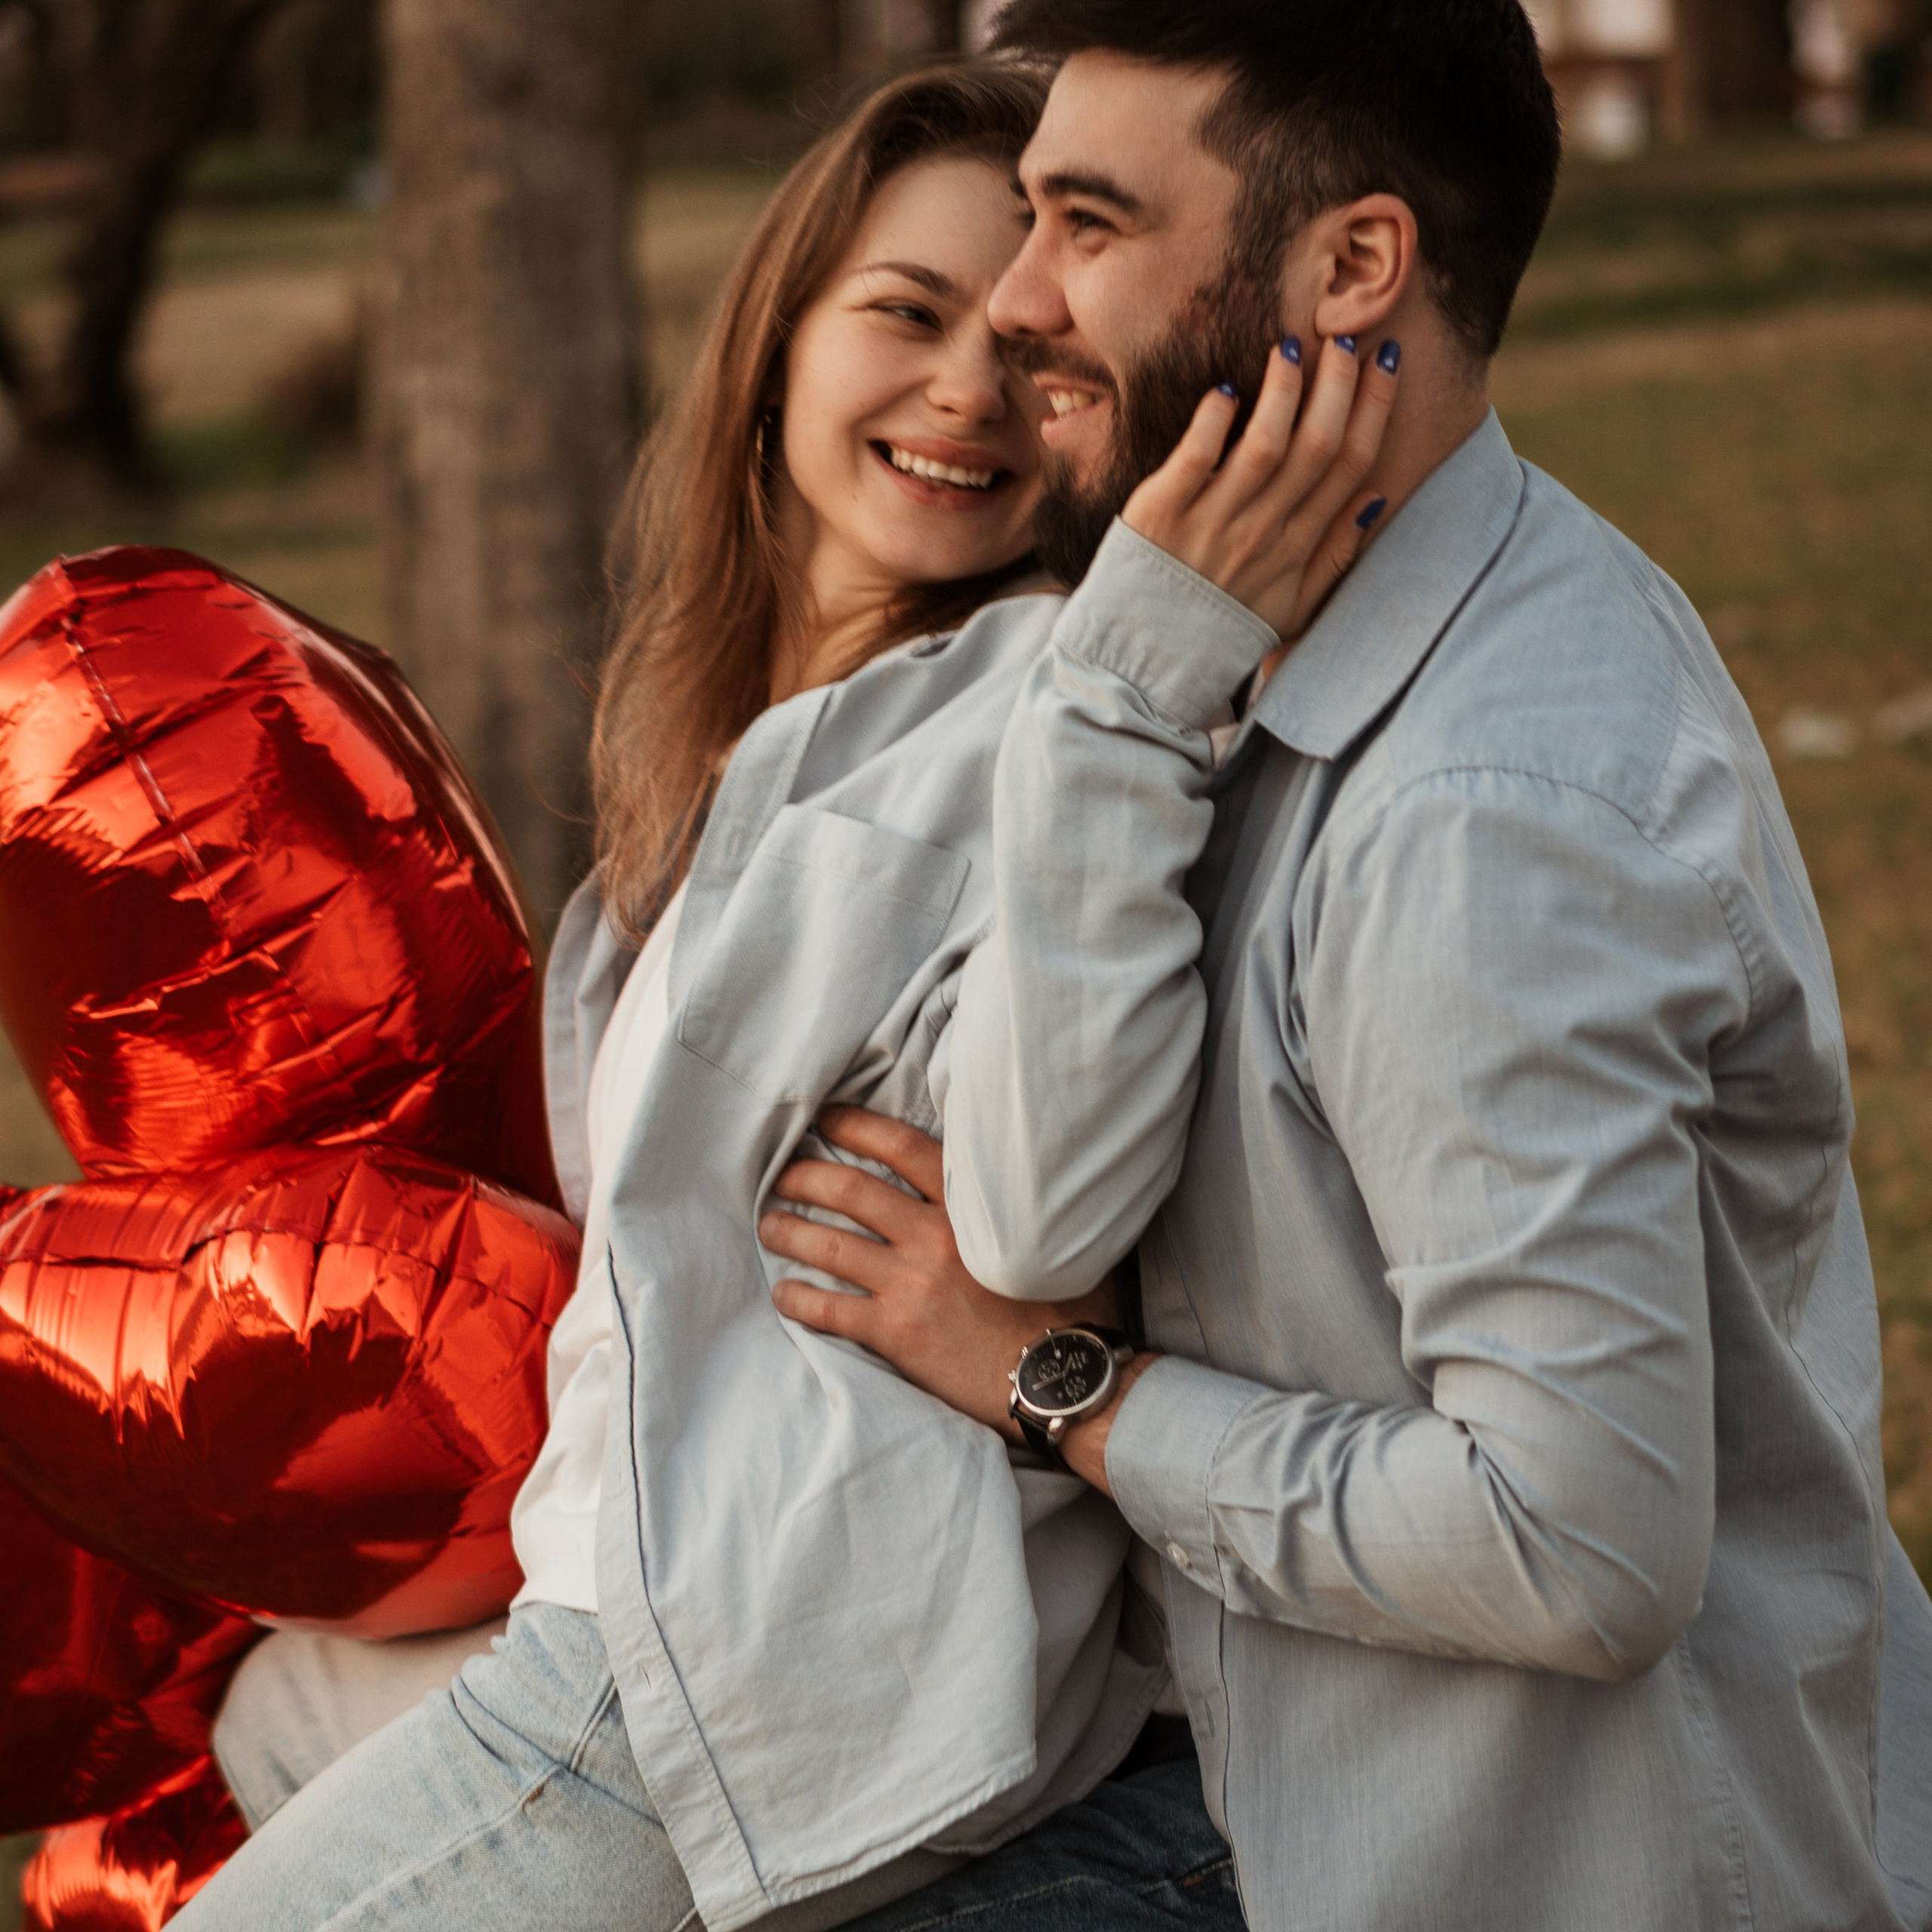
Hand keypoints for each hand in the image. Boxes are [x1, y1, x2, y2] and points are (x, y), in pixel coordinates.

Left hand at [761, 1107, 1115, 1441]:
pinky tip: (784, 1293)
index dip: (856, 1127)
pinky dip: (799, 1298)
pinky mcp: (897, 1334)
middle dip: (805, 1176)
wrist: (1064, 1377)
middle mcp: (934, 1237)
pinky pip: (829, 1309)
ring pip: (829, 1245)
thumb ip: (1014, 1200)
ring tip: (769, 1224)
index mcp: (969, 1206)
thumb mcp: (1048, 1234)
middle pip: (850, 1190)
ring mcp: (911, 1285)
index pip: (901, 1147)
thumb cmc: (1068, 1305)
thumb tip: (1008, 1169)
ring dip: (789, 1230)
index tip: (826, 1119)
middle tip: (782, 1174)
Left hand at [1122, 333, 1398, 640]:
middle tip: (1341, 340)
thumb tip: (1373, 499)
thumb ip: (1333, 557)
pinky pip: (1195, 457)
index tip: (1385, 361)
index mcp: (1295, 550)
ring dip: (1283, 390)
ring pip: (1263, 445)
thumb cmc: (1219, 633)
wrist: (1143, 668)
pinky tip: (1225, 390)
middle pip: (1315, 447)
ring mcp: (1210, 523)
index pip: (1349, 466)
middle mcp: (1260, 534)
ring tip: (1289, 347)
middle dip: (1337, 385)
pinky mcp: (1160, 513)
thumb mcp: (1290, 610)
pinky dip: (1213, 420)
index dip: (1374, 408)